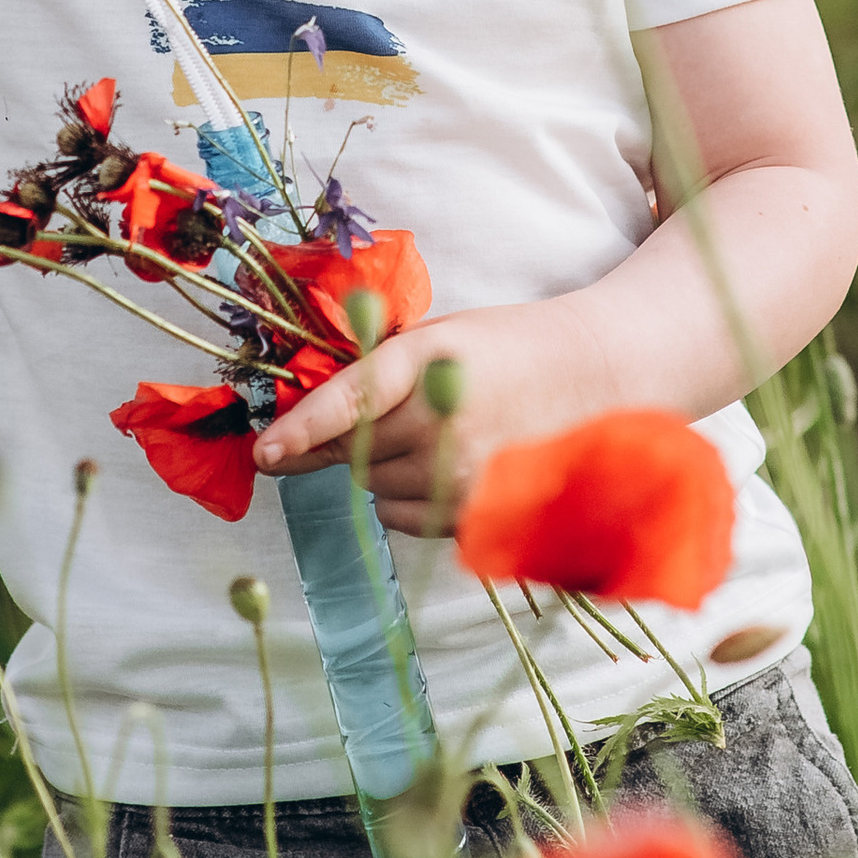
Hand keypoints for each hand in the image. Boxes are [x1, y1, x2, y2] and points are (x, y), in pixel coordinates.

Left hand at [252, 300, 587, 537]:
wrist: (593, 374)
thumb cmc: (505, 350)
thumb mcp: (437, 340)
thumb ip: (370, 375)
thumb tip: (292, 431)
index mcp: (429, 359)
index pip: (351, 401)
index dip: (302, 429)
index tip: (263, 452)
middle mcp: (444, 419)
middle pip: (352, 452)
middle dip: (355, 439)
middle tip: (401, 414)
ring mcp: (464, 473)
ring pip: (374, 487)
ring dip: (386, 467)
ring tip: (440, 435)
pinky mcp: (478, 514)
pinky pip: (404, 517)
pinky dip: (411, 497)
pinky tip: (454, 464)